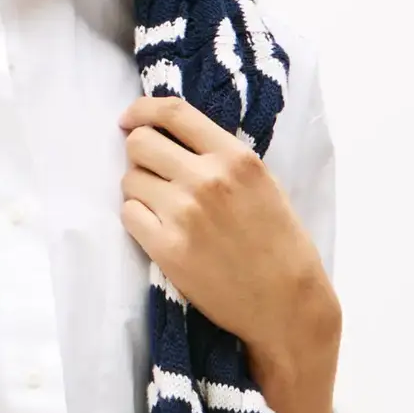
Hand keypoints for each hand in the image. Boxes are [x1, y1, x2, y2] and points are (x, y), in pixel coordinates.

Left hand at [117, 93, 341, 412]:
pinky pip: (129, 215)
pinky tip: (158, 230)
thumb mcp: (262, 183)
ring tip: (162, 208)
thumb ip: (222, 157)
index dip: (142, 110)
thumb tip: (174, 138)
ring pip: (129, 180)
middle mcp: (206, 179)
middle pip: (139, 144)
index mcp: (235, 156)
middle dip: (138, 154)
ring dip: (138, 190)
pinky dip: (137, 219)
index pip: (173, 113)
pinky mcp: (166, 248)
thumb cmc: (279, 244)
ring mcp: (183, 214)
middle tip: (151, 172)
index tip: (130, 118)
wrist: (284, 302)